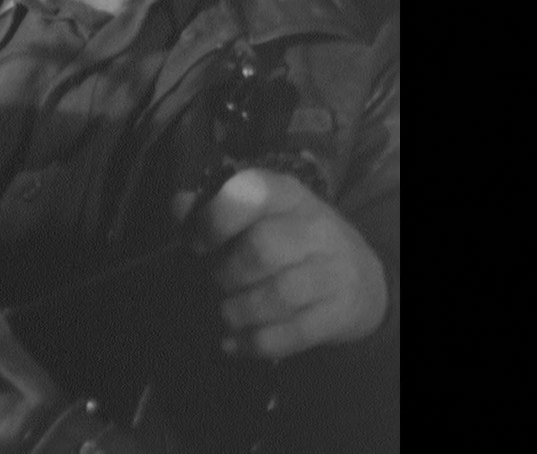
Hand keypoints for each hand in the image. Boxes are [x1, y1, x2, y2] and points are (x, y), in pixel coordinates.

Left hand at [192, 169, 388, 359]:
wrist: (359, 276)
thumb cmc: (290, 241)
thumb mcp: (259, 215)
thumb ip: (213, 210)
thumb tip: (178, 206)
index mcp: (288, 195)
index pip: (253, 193)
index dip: (215, 219)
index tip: (195, 245)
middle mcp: (317, 227)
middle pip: (262, 250)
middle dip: (224, 274)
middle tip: (212, 285)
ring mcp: (335, 271)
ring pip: (279, 295)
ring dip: (237, 312)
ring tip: (222, 315)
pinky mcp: (342, 312)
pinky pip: (295, 333)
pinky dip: (256, 343)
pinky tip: (232, 344)